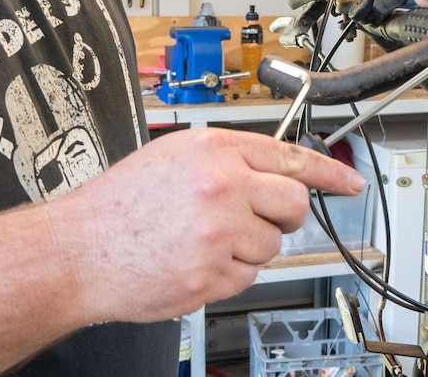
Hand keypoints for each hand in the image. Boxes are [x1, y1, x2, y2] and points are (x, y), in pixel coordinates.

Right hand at [47, 128, 364, 323]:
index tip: (350, 182)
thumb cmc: (120, 205)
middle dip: (281, 215)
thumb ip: (228, 158)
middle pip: (294, 204)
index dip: (329, 172)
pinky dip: (228, 273)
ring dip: (247, 246)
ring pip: (271, 244)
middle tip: (254, 219)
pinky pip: (248, 276)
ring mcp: (218, 232)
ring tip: (203, 239)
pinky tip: (195, 260)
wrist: (77, 251)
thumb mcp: (174, 156)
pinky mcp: (212, 274)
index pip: (290, 157)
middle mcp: (222, 187)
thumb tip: (276, 171)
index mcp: (214, 150)